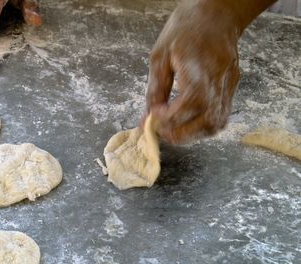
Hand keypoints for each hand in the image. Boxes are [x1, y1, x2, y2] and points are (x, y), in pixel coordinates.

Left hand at [144, 0, 274, 143]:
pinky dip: (202, 127)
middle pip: (205, 122)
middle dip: (180, 134)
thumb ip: (154, 90)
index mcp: (199, 70)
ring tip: (173, 129)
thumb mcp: (160, 56)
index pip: (188, 106)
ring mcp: (228, 87)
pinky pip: (220, 117)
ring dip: (192, 135)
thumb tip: (146, 118)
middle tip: (161, 130)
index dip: (168, 118)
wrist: (217, 14)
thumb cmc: (185, 30)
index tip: (154, 116)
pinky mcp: (232, 89)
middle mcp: (218, 82)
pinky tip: (188, 122)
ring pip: (215, 125)